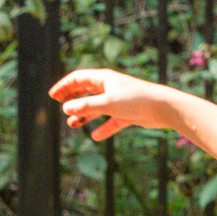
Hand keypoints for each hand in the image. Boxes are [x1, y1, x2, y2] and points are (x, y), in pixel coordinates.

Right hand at [50, 68, 176, 140]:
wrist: (163, 107)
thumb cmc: (135, 100)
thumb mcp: (107, 103)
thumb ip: (86, 106)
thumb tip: (65, 109)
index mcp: (104, 79)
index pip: (78, 79)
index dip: (64, 86)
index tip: (53, 96)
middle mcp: (110, 88)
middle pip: (86, 91)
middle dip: (72, 99)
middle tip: (60, 107)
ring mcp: (119, 101)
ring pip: (97, 107)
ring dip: (84, 115)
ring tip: (72, 124)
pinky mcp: (128, 114)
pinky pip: (112, 121)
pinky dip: (103, 128)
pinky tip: (95, 136)